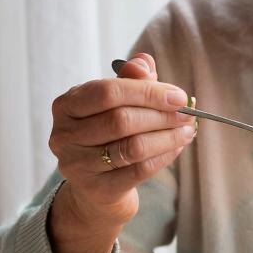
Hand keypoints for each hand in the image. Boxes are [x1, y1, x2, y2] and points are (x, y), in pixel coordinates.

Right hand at [46, 53, 193, 252]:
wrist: (96, 188)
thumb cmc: (108, 135)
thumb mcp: (116, 103)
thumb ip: (130, 80)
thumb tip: (144, 63)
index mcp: (66, 105)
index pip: (108, 92)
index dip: (148, 92)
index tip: (179, 96)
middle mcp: (64, 135)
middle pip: (121, 120)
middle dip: (162, 116)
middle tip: (188, 115)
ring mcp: (77, 164)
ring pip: (133, 147)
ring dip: (168, 137)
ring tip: (187, 131)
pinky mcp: (96, 189)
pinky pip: (140, 170)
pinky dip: (164, 157)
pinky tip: (177, 148)